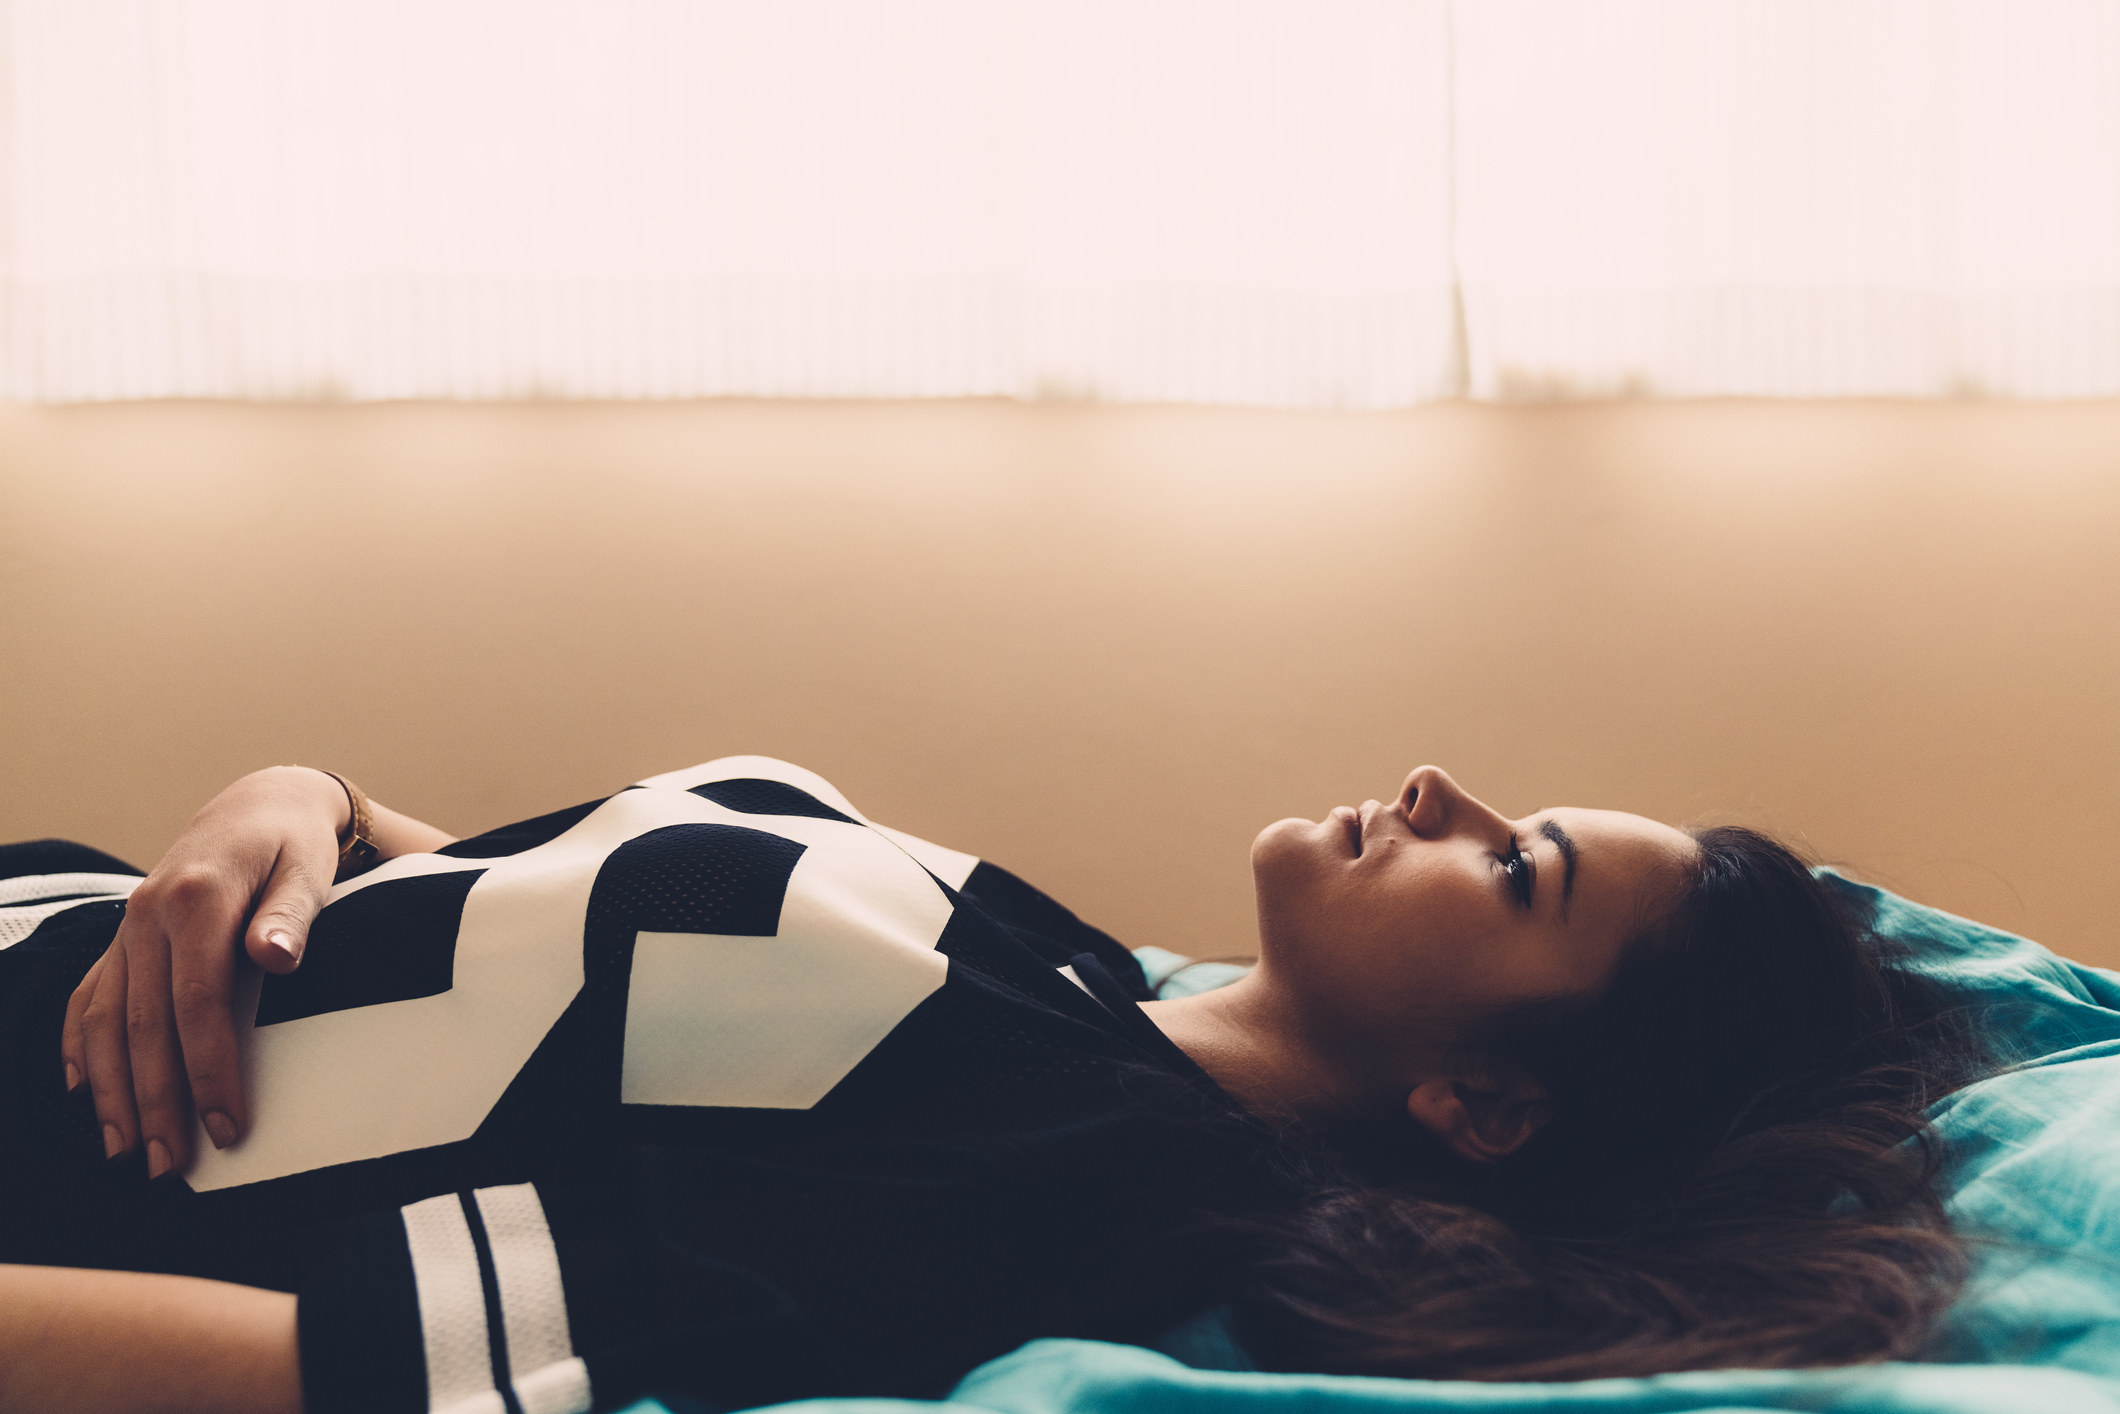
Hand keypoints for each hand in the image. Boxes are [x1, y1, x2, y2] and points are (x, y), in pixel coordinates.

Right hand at [60, 767, 348, 1178]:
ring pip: (106, 1019)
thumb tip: (275, 956)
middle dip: (155, 1100)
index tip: (226, 1126)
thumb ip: (293, 913)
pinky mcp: (123, 941)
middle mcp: (147, 916)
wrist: (258, 806)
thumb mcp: (309, 868)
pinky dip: (81, 1047)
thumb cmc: (295, 846)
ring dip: (112, 1091)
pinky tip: (82, 1093)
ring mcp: (127, 930)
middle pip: (145, 1023)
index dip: (209, 1067)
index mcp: (196, 898)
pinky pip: (89, 998)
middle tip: (171, 1168)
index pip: (198, 1001)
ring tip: (126, 1152)